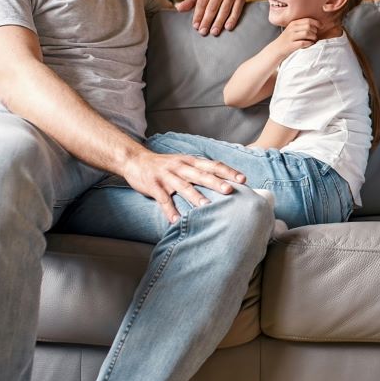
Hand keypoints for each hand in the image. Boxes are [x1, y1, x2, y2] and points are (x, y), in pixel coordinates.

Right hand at [122, 149, 244, 223]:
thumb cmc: (166, 165)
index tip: (243, 179)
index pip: (213, 165)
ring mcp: (167, 176)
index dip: (228, 171)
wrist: (135, 160)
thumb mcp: (185, 162)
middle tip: (229, 190)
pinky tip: (176, 220)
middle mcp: (181, 167)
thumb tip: (226, 180)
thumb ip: (202, 170)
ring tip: (206, 206)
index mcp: (191, 161)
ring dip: (195, 196)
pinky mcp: (154, 186)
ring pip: (183, 186)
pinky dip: (169, 210)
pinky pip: (163, 199)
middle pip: (201, 175)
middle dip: (216, 182)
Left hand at [175, 0, 244, 35]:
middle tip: (203, 32)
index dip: (198, 15)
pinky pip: (236, 10)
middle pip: (212, 7)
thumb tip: (178, 8)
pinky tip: (228, 27)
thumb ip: (191, 1)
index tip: (195, 26)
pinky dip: (232, 19)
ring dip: (219, 22)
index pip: (202, 2)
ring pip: (224, 9)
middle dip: (207, 21)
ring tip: (214, 32)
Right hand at [272, 18, 319, 56]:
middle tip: (314, 36)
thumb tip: (318, 25)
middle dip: (314, 31)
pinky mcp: (291, 45)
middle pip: (308, 26)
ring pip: (307, 33)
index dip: (317, 23)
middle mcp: (291, 29)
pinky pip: (304, 43)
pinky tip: (309, 44)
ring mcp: (291, 37)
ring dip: (313, 38)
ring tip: (312, 40)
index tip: (321, 26)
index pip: (308, 20)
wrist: (277, 49)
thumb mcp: (293, 29)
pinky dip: (308, 43)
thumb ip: (302, 26)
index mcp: (293, 23)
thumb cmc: (288, 39)